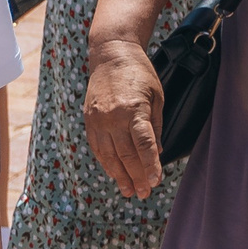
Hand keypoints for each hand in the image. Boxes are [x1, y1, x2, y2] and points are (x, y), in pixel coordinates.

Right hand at [83, 39, 165, 198]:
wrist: (111, 56)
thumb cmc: (139, 74)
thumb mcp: (156, 97)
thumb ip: (156, 126)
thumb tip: (157, 153)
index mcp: (134, 109)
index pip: (143, 144)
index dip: (150, 165)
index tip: (155, 182)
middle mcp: (114, 116)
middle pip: (126, 154)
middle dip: (136, 176)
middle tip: (145, 193)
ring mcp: (99, 119)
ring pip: (109, 155)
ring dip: (120, 176)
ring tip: (129, 191)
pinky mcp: (90, 121)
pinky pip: (98, 148)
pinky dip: (107, 163)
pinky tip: (115, 174)